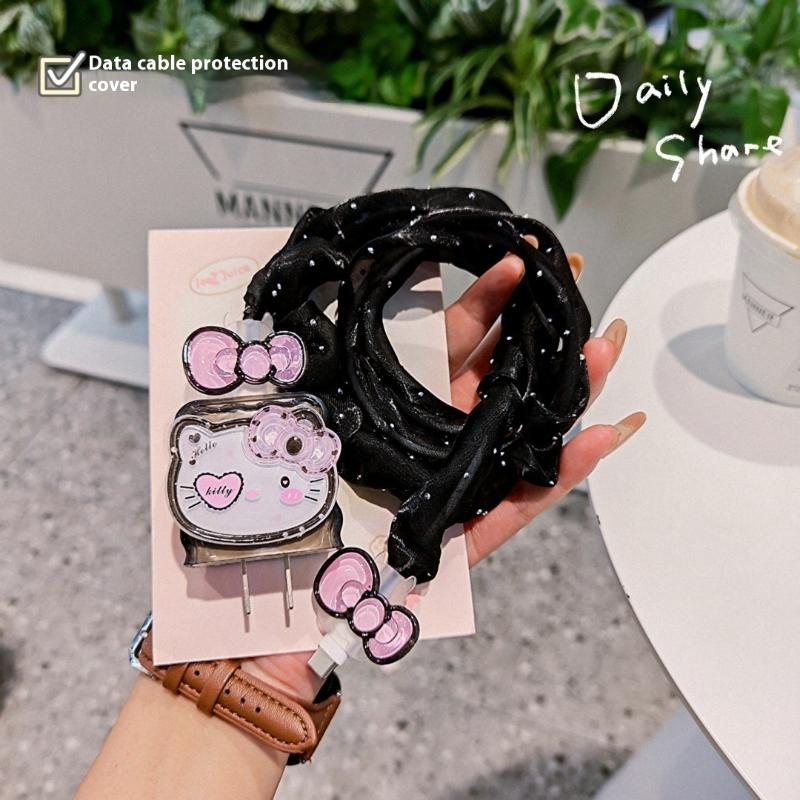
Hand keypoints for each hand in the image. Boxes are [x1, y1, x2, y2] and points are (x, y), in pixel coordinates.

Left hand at [248, 247, 643, 700]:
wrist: (293, 603)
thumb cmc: (293, 510)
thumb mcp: (297, 426)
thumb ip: (304, 380)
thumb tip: (288, 322)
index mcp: (402, 404)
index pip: (454, 338)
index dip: (488, 298)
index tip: (516, 255)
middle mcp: (439, 434)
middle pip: (503, 374)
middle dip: (543, 329)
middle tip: (581, 285)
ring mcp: (463, 481)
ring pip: (524, 428)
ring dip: (567, 390)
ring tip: (604, 349)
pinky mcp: (475, 534)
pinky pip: (525, 500)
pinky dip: (565, 472)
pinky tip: (606, 433)